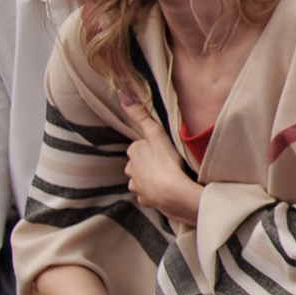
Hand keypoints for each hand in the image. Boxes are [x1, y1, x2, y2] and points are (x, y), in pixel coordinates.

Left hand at [119, 93, 202, 223]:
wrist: (173, 193)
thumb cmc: (166, 161)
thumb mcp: (155, 133)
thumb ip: (140, 114)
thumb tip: (122, 93)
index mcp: (132, 153)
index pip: (140, 146)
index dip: (153, 147)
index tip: (165, 148)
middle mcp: (130, 171)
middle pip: (140, 164)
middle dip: (150, 163)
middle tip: (169, 162)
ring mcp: (137, 187)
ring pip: (143, 180)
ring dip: (152, 179)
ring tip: (169, 177)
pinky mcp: (146, 201)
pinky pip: (150, 195)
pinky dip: (156, 193)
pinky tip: (168, 191)